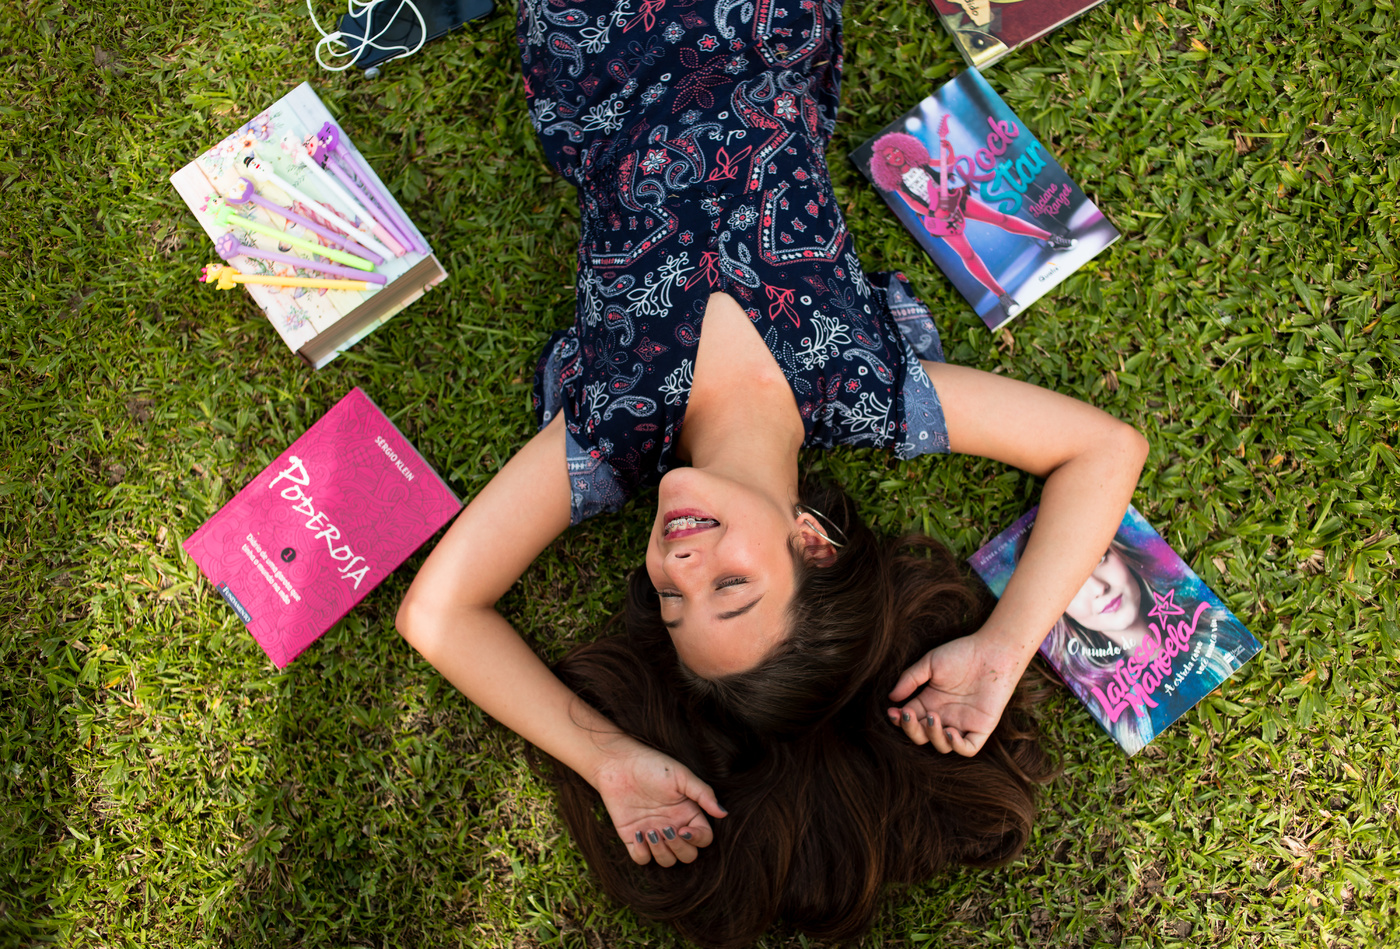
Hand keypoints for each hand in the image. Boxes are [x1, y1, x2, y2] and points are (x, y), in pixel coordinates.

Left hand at [590, 739, 727, 866]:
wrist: (619, 763)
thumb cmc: (652, 765)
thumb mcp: (682, 776)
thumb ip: (703, 794)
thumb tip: (724, 813)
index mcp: (688, 813)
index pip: (703, 838)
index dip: (698, 839)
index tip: (684, 829)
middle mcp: (673, 826)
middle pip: (687, 855)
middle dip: (679, 848)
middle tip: (666, 829)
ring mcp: (653, 834)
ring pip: (667, 860)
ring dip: (661, 852)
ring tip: (651, 831)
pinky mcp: (633, 838)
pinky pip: (642, 859)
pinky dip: (642, 853)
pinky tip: (639, 834)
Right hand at [886, 632, 1023, 756]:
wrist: (993, 652)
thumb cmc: (962, 653)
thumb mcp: (930, 663)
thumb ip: (910, 679)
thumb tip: (891, 697)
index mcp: (931, 701)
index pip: (910, 718)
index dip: (899, 719)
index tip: (893, 711)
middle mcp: (945, 715)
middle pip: (922, 735)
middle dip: (911, 729)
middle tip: (909, 714)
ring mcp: (963, 723)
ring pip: (942, 746)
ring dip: (933, 736)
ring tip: (933, 717)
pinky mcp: (981, 728)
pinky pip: (968, 748)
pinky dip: (957, 746)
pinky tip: (950, 731)